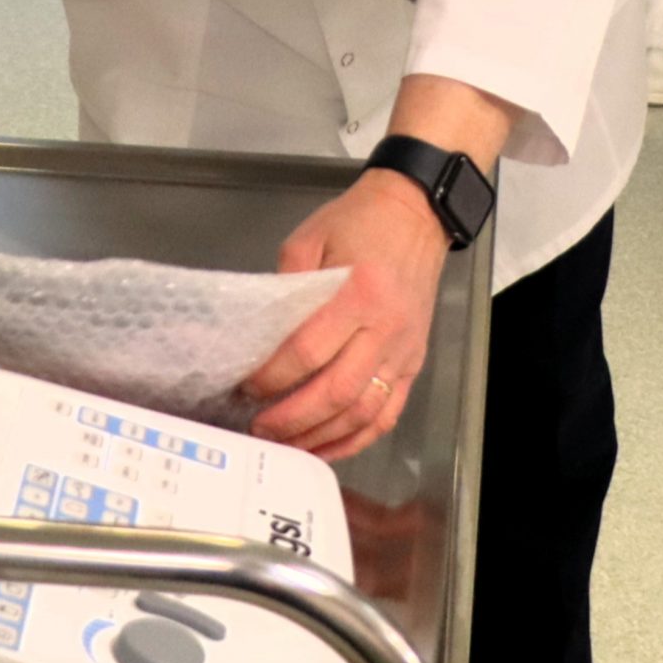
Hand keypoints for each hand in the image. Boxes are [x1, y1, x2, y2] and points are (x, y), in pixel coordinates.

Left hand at [244, 170, 447, 462]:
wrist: (416, 215)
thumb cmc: (359, 222)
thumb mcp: (309, 237)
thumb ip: (286, 284)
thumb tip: (262, 335)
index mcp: (358, 293)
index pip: (308, 351)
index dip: (273, 377)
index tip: (246, 387)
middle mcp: (385, 328)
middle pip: (336, 391)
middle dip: (292, 418)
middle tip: (259, 427)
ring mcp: (404, 351)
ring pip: (363, 411)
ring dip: (322, 436)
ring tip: (287, 445)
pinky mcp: (413, 363)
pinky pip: (388, 414)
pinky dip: (357, 439)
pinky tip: (328, 447)